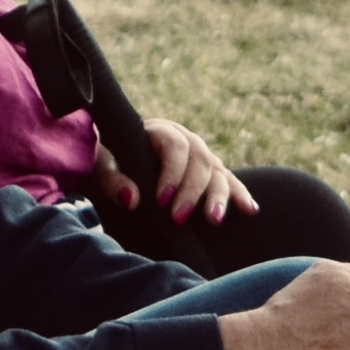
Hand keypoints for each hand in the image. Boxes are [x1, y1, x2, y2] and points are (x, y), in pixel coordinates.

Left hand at [110, 118, 255, 224]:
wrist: (110, 168)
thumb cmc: (104, 164)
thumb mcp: (100, 168)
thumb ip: (112, 181)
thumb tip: (132, 199)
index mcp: (158, 130)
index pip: (174, 145)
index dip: (171, 172)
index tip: (161, 201)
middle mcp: (184, 140)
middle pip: (199, 159)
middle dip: (192, 190)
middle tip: (179, 218)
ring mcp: (199, 157)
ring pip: (217, 170)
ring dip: (219, 195)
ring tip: (214, 219)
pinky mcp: (208, 175)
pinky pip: (228, 182)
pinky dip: (239, 195)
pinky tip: (250, 210)